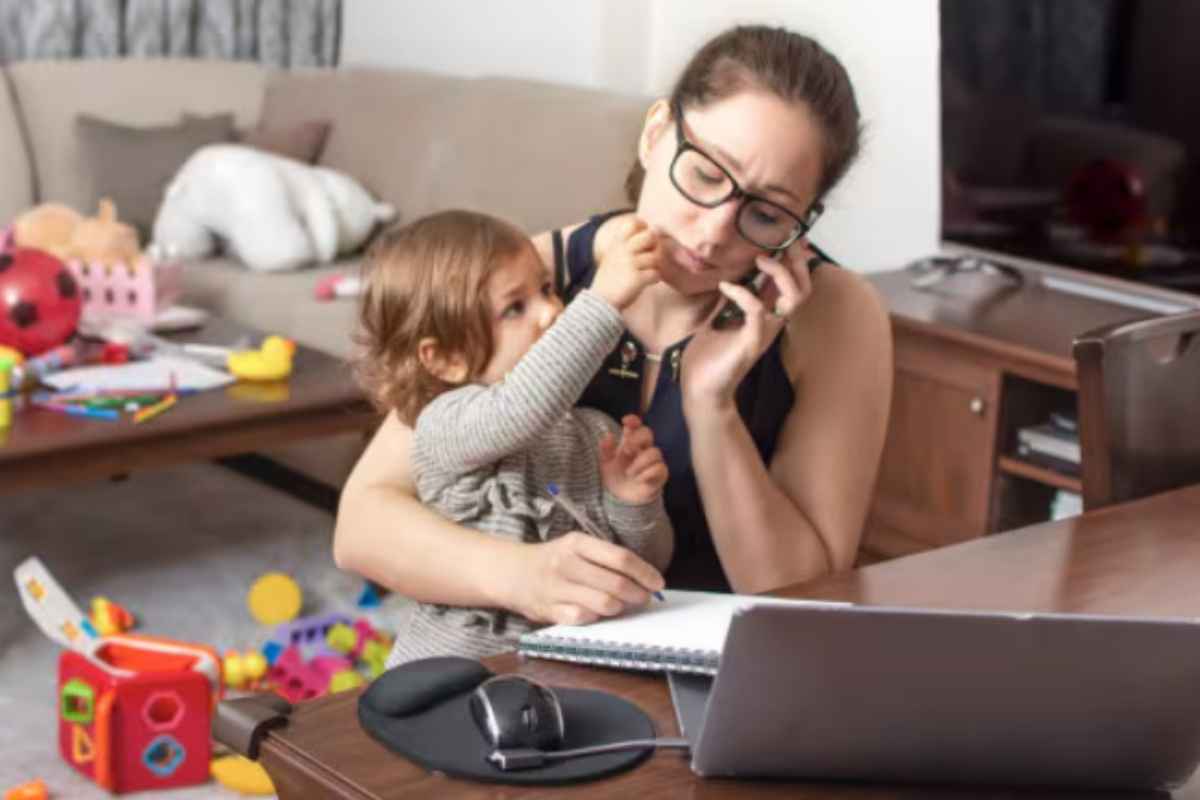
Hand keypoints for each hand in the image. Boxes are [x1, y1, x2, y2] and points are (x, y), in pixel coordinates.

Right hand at [510, 532, 665, 624]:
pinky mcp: (549, 610)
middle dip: (638, 594)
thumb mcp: (577, 547)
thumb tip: (645, 578)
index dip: (645, 573)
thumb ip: (606, 559)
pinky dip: (597, 618)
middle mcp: (566, 564)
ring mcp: (557, 588)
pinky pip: (584, 619)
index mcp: (577, 543)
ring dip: (620, 608)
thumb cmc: (554, 559)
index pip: (621, 558)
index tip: (658, 583)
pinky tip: (597, 613)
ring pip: (604, 605)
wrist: (512, 572)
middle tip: (644, 598)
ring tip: (622, 605)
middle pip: (616, 584)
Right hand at [591, 217, 661, 309]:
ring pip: (656, 256)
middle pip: (650, 236)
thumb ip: (627, 246)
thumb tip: (653, 234)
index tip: (646, 241)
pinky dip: (656, 278)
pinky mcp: (636, 278)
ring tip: (650, 272)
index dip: (645, 229)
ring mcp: (630, 263)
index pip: (634, 224)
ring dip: (657, 265)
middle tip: (653, 258)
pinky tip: (649, 282)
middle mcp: (623, 250)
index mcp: (617, 243)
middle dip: (656, 246)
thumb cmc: (610, 280)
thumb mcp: (613, 257)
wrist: (599, 302)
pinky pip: (656, 273)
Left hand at [599, 415, 667, 503]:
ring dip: (640, 462)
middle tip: (626, 451)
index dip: (634, 420)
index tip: (625, 421)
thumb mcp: (606, 463)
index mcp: (630, 442)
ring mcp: (653, 461)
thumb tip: (607, 436)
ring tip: (629, 473)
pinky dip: (647, 473)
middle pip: (648, 433)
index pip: (636, 426)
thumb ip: (605, 450)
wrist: (622, 497)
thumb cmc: (616, 475)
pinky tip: (638, 479)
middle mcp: (644, 448)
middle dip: (637, 439)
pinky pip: (659, 468)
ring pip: (655, 452)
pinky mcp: (660, 474)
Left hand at [681, 241, 815, 409]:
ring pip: (792, 299)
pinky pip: (757, 312)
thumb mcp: (722, 317)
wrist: (700, 388)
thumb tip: (735, 272)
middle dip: (796, 262)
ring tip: (760, 260)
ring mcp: (764, 333)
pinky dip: (743, 293)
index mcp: (767, 315)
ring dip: (779, 274)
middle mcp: (772, 323)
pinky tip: (726, 286)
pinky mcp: (751, 343)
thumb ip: (734, 297)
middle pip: (803, 289)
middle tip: (781, 244)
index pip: (794, 284)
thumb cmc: (710, 354)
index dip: (795, 261)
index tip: (786, 239)